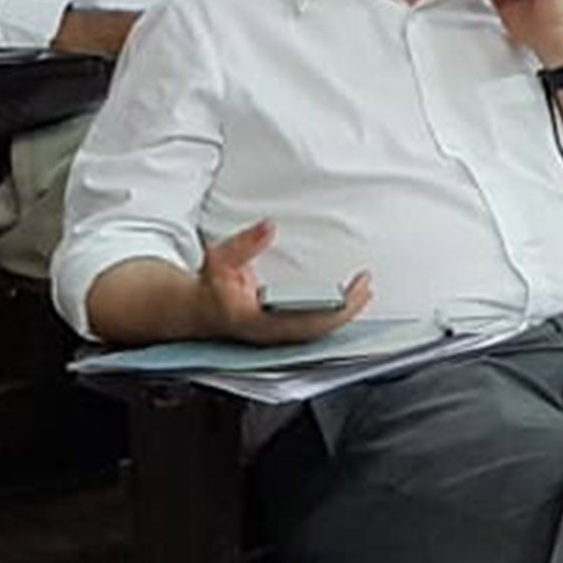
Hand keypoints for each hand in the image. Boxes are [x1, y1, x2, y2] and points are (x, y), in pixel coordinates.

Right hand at [192, 220, 373, 345]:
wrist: (195, 309)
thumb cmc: (209, 285)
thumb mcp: (220, 259)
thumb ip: (246, 243)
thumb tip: (269, 226)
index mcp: (257, 320)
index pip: (305, 322)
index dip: (333, 310)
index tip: (352, 292)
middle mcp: (270, 334)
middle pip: (319, 329)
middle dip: (347, 309)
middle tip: (367, 286)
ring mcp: (276, 335)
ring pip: (318, 331)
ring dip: (344, 312)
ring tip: (365, 291)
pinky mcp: (280, 331)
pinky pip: (313, 327)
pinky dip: (334, 314)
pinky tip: (348, 300)